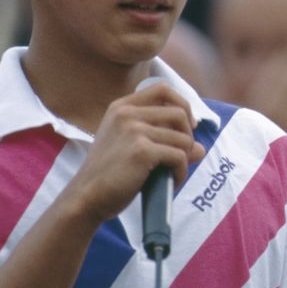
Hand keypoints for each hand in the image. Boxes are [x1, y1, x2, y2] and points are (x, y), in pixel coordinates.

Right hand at [63, 81, 204, 226]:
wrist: (85, 198)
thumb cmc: (108, 174)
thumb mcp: (131, 147)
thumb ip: (162, 140)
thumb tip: (201, 148)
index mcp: (121, 107)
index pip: (163, 89)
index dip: (182, 104)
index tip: (187, 125)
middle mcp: (127, 114)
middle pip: (179, 113)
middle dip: (189, 135)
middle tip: (183, 154)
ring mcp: (134, 131)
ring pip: (183, 138)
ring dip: (185, 158)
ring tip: (174, 172)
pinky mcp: (142, 151)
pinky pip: (180, 156)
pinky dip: (181, 172)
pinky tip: (172, 181)